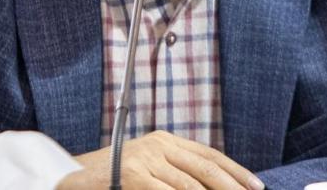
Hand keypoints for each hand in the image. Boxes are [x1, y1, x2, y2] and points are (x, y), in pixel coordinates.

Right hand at [56, 130, 263, 189]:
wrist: (71, 178)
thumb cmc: (110, 180)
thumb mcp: (147, 169)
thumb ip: (174, 174)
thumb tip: (209, 187)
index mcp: (165, 140)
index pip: (209, 155)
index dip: (235, 171)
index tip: (255, 186)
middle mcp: (158, 145)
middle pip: (205, 167)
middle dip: (231, 186)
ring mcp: (146, 158)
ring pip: (190, 184)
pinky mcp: (133, 175)